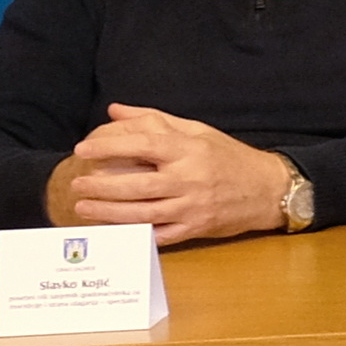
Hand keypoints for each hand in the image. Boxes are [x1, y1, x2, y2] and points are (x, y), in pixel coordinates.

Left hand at [62, 104, 296, 246]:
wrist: (269, 189)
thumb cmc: (229, 157)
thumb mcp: (198, 131)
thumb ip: (155, 121)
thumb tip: (115, 111)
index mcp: (190, 150)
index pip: (143, 145)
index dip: (109, 145)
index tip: (83, 148)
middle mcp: (190, 179)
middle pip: (138, 184)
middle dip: (102, 185)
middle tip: (77, 184)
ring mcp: (192, 207)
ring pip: (143, 212)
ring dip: (109, 212)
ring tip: (83, 207)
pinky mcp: (195, 229)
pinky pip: (159, 235)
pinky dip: (133, 234)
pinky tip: (112, 230)